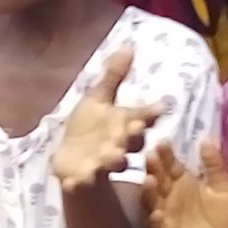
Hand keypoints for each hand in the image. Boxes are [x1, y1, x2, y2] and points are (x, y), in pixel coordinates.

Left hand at [51, 46, 165, 188]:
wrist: (71, 158)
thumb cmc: (90, 127)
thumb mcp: (100, 98)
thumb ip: (114, 76)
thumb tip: (128, 44)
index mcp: (126, 126)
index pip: (141, 119)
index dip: (147, 116)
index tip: (156, 111)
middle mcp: (120, 146)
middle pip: (131, 142)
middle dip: (132, 136)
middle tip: (133, 130)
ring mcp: (102, 165)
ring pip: (111, 163)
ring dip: (112, 159)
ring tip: (111, 156)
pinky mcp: (83, 179)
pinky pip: (82, 184)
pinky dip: (78, 184)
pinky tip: (72, 182)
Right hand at [144, 138, 227, 227]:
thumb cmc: (225, 217)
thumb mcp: (224, 188)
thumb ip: (215, 166)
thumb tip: (206, 140)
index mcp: (183, 181)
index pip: (170, 164)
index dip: (165, 154)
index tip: (162, 142)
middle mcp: (169, 195)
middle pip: (158, 178)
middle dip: (153, 167)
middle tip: (150, 156)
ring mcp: (165, 214)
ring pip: (151, 200)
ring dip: (149, 191)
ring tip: (150, 180)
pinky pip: (156, 226)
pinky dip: (155, 220)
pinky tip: (158, 213)